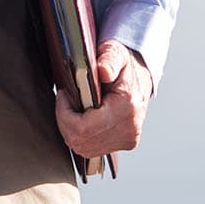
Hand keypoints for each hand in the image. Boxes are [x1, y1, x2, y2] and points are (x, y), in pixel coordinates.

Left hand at [56, 41, 152, 161]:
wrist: (140, 79)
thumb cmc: (124, 66)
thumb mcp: (115, 53)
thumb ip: (109, 59)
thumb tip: (103, 71)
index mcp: (127, 107)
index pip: (82, 127)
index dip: (64, 113)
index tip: (63, 95)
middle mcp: (129, 129)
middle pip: (79, 140)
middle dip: (65, 121)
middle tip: (66, 101)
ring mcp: (128, 140)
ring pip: (83, 147)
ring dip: (71, 130)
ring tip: (74, 109)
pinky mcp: (124, 144)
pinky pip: (91, 149)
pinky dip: (81, 136)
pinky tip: (82, 120)